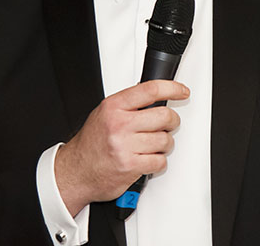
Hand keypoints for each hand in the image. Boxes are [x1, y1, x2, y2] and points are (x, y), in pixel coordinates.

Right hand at [54, 79, 188, 215]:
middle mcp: (119, 125)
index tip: (182, 91)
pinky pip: (160, 161)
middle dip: (171, 121)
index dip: (172, 88)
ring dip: (164, 144)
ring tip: (152, 145)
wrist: (77, 171)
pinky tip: (148, 159)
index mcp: (114, 107)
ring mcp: (125, 146)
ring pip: (165, 140)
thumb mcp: (105, 113)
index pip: (150, 90)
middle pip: (164, 116)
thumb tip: (158, 97)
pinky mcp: (131, 166)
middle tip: (168, 124)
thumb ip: (129, 104)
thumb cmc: (92, 143)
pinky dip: (158, 161)